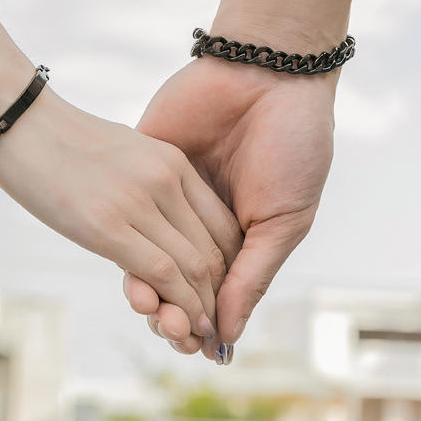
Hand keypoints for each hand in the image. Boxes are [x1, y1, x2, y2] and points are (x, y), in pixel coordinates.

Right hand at [0, 84, 242, 335]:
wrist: (16, 119)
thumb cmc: (61, 140)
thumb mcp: (122, 153)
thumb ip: (148, 183)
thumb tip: (156, 217)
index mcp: (172, 161)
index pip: (222, 224)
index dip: (230, 267)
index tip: (222, 295)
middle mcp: (166, 180)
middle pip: (213, 249)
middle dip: (220, 296)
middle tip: (218, 329)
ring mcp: (139, 201)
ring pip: (194, 266)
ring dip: (203, 309)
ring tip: (204, 338)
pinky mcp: (107, 225)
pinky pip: (163, 272)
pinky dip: (181, 304)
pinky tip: (185, 325)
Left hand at [126, 53, 336, 358]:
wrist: (268, 72)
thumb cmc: (294, 146)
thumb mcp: (283, 220)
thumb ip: (251, 276)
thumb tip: (226, 335)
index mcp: (236, 233)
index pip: (211, 289)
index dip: (204, 320)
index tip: (198, 347)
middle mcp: (197, 218)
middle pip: (174, 278)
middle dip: (172, 311)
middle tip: (172, 332)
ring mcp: (168, 192)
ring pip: (144, 252)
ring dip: (147, 289)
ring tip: (152, 310)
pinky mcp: (143, 163)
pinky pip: (126, 213)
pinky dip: (127, 247)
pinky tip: (135, 275)